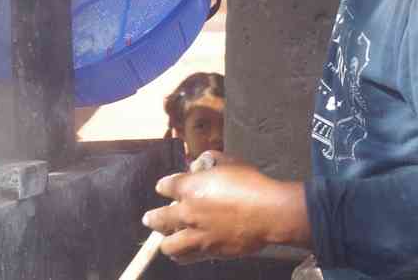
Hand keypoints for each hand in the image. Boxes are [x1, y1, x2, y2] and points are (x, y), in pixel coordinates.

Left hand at [142, 159, 310, 264]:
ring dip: (166, 241)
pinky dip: (184, 254)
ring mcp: (197, 235)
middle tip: (149, 219)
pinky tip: (186, 251)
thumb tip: (202, 163)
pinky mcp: (209, 252)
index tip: (164, 188)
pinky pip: (188, 257)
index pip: (165, 187)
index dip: (164, 187)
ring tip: (166, 240)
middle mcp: (187, 212)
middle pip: (157, 219)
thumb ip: (212, 161)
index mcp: (190, 187)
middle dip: (152, 218)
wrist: (268, 213)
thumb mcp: (230, 162)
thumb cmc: (251, 184)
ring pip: (168, 245)